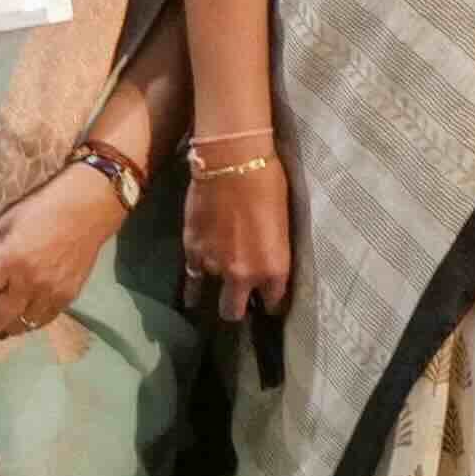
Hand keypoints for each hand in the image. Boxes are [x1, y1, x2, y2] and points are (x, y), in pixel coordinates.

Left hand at [0, 166, 122, 346]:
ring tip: (4, 308)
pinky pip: (39, 323)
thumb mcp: (4, 226)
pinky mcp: (66, 298)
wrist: (87, 209)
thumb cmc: (39, 210)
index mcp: (6, 259)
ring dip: (5, 322)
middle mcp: (27, 282)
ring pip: (16, 327)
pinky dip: (27, 319)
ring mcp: (49, 293)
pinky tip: (25, 304)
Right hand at [182, 149, 294, 321]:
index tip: (267, 303)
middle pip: (234, 312)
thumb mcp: (283, 225)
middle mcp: (244, 275)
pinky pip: (191, 280)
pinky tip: (190, 298)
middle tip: (238, 302)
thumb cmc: (268, 185)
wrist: (232, 163)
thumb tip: (265, 263)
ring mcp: (214, 266)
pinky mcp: (191, 253)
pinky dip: (192, 287)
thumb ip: (272, 252)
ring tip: (214, 292)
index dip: (270, 304)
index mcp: (274, 268)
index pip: (273, 302)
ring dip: (215, 290)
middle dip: (238, 309)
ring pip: (211, 296)